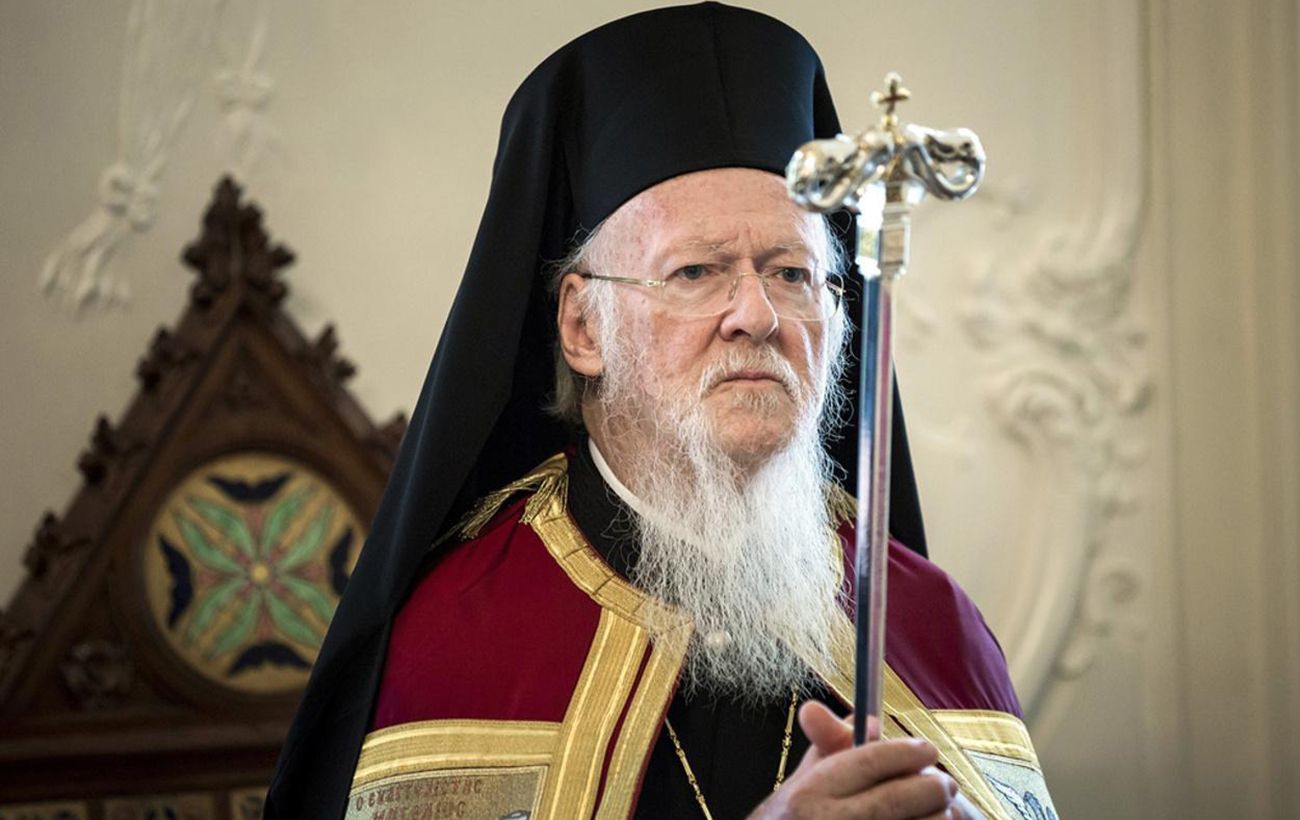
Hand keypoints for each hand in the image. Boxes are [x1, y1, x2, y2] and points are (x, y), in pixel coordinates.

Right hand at [747, 701, 970, 818]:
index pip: (868, 761)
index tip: (926, 748)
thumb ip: (835, 745)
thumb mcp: (806, 780)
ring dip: (938, 816)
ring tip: (937, 810)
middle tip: (944, 783)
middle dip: (932, 786)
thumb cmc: (803, 818)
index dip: (905, 751)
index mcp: (808, 793)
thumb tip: (874, 722)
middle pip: (898, 797)